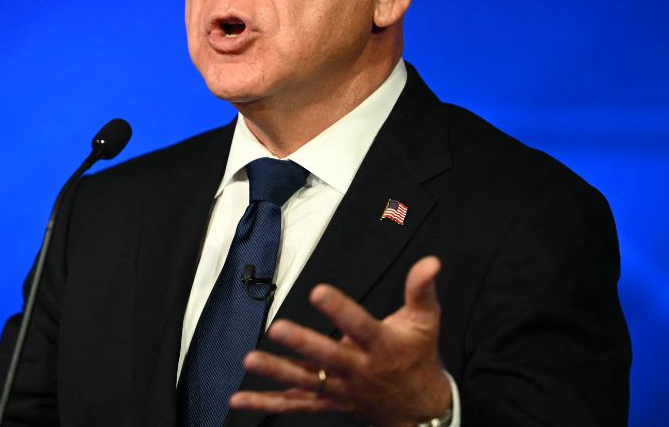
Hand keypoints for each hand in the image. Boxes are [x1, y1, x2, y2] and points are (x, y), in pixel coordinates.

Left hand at [230, 256, 450, 426]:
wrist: (419, 408)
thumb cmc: (417, 355)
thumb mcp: (426, 321)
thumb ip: (421, 290)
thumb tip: (431, 261)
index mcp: (382, 346)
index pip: (360, 325)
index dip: (340, 310)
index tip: (319, 291)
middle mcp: (359, 370)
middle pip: (328, 357)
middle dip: (303, 344)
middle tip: (278, 329)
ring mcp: (341, 390)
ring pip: (306, 382)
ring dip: (277, 372)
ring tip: (250, 360)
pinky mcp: (327, 403)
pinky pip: (294, 404)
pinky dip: (266, 403)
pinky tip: (238, 399)